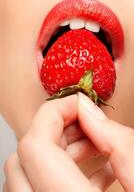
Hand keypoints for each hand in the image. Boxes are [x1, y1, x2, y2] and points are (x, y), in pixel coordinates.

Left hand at [4, 93, 133, 191]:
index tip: (77, 104)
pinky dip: (65, 171)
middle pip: (24, 157)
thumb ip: (121, 144)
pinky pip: (40, 188)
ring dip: (59, 150)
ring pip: (26, 172)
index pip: (34, 147)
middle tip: (85, 124)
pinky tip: (96, 169)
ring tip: (93, 146)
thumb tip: (90, 111)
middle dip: (55, 130)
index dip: (53, 114)